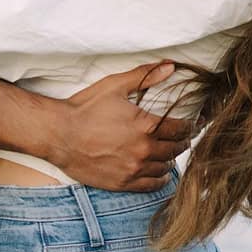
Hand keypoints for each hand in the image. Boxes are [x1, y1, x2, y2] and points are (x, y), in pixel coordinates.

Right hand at [51, 62, 196, 189]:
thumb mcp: (115, 85)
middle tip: (183, 138)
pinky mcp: (121, 183)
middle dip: (182, 142)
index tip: (193, 124)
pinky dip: (159, 179)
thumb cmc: (85, 108)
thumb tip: (171, 65)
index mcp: (146, 126)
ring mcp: (132, 169)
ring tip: (170, 153)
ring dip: (170, 159)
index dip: (190, 126)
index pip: (181, 129)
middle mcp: (143, 149)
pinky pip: (150, 185)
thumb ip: (145, 76)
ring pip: (165, 167)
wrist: (57, 134)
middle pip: (176, 149)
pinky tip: (160, 173)